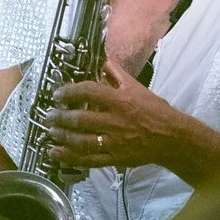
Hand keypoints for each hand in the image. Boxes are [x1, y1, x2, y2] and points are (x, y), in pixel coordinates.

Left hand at [49, 59, 200, 172]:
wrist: (171, 138)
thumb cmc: (154, 110)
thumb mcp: (137, 87)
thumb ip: (116, 74)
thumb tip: (101, 60)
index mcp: (120, 100)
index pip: (89, 91)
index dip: (69, 91)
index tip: (58, 93)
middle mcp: (115, 121)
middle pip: (80, 119)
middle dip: (60, 117)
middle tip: (49, 116)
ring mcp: (113, 142)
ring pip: (81, 141)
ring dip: (62, 136)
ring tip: (51, 132)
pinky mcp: (114, 158)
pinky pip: (87, 159)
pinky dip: (69, 157)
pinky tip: (56, 153)